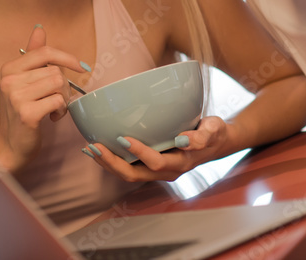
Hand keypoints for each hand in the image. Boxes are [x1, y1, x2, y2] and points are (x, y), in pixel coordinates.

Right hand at [0, 25, 88, 172]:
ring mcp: (17, 97)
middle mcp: (10, 80)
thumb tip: (39, 28)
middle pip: (55, 71)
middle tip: (57, 100)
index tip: (82, 67)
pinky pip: (58, 101)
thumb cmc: (19, 113)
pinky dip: (61, 111)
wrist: (9, 146)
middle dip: (64, 87)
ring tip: (53, 109)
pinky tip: (51, 118)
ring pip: (59, 85)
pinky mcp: (27, 114)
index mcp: (9, 69)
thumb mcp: (22, 81)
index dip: (67, 57)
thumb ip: (32, 55)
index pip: (44, 52)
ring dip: (63, 99)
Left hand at [81, 116, 235, 181]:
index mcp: (180, 163)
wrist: (216, 142)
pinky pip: (128, 167)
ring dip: (108, 163)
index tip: (123, 138)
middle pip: (134, 174)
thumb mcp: (214, 130)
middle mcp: (166, 170)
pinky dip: (112, 159)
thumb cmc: (214, 133)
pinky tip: (98, 148)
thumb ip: (203, 136)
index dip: (139, 153)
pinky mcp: (150, 164)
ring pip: (128, 173)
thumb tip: (185, 139)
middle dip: (112, 163)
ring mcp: (157, 170)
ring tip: (90, 149)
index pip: (156, 163)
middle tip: (95, 147)